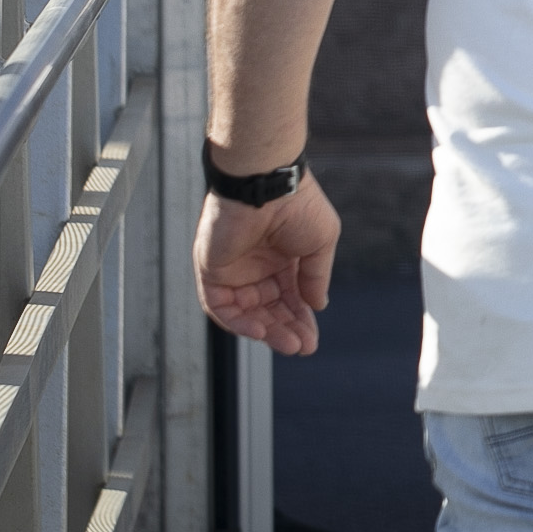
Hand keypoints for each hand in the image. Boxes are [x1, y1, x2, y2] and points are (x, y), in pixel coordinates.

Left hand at [195, 173, 341, 356]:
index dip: (301, 320)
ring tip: (288, 343)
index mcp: (283, 258)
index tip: (312, 340)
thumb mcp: (321, 242)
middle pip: (270, 310)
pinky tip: (261, 330)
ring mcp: (234, 271)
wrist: (266, 184)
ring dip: (266, 330)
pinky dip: (238, 322)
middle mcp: (257, 267)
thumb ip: (316, 276)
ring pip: (247, 313)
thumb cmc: (298, 204)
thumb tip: (317, 306)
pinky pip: (221, 306)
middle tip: (302, 347)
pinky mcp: (212, 272)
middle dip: (286, 330)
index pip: (291, 298)